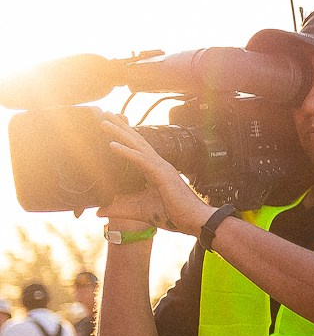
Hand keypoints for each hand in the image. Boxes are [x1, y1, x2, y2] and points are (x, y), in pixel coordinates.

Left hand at [98, 118, 212, 235]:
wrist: (194, 221)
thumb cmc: (172, 215)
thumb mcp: (137, 212)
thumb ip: (117, 210)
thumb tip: (98, 211)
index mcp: (154, 171)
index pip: (137, 149)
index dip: (124, 137)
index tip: (111, 125)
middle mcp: (158, 165)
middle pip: (136, 141)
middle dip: (120, 127)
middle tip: (105, 114)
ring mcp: (161, 168)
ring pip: (137, 145)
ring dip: (120, 132)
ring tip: (104, 122)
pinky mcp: (162, 174)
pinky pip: (140, 160)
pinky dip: (126, 151)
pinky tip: (112, 144)